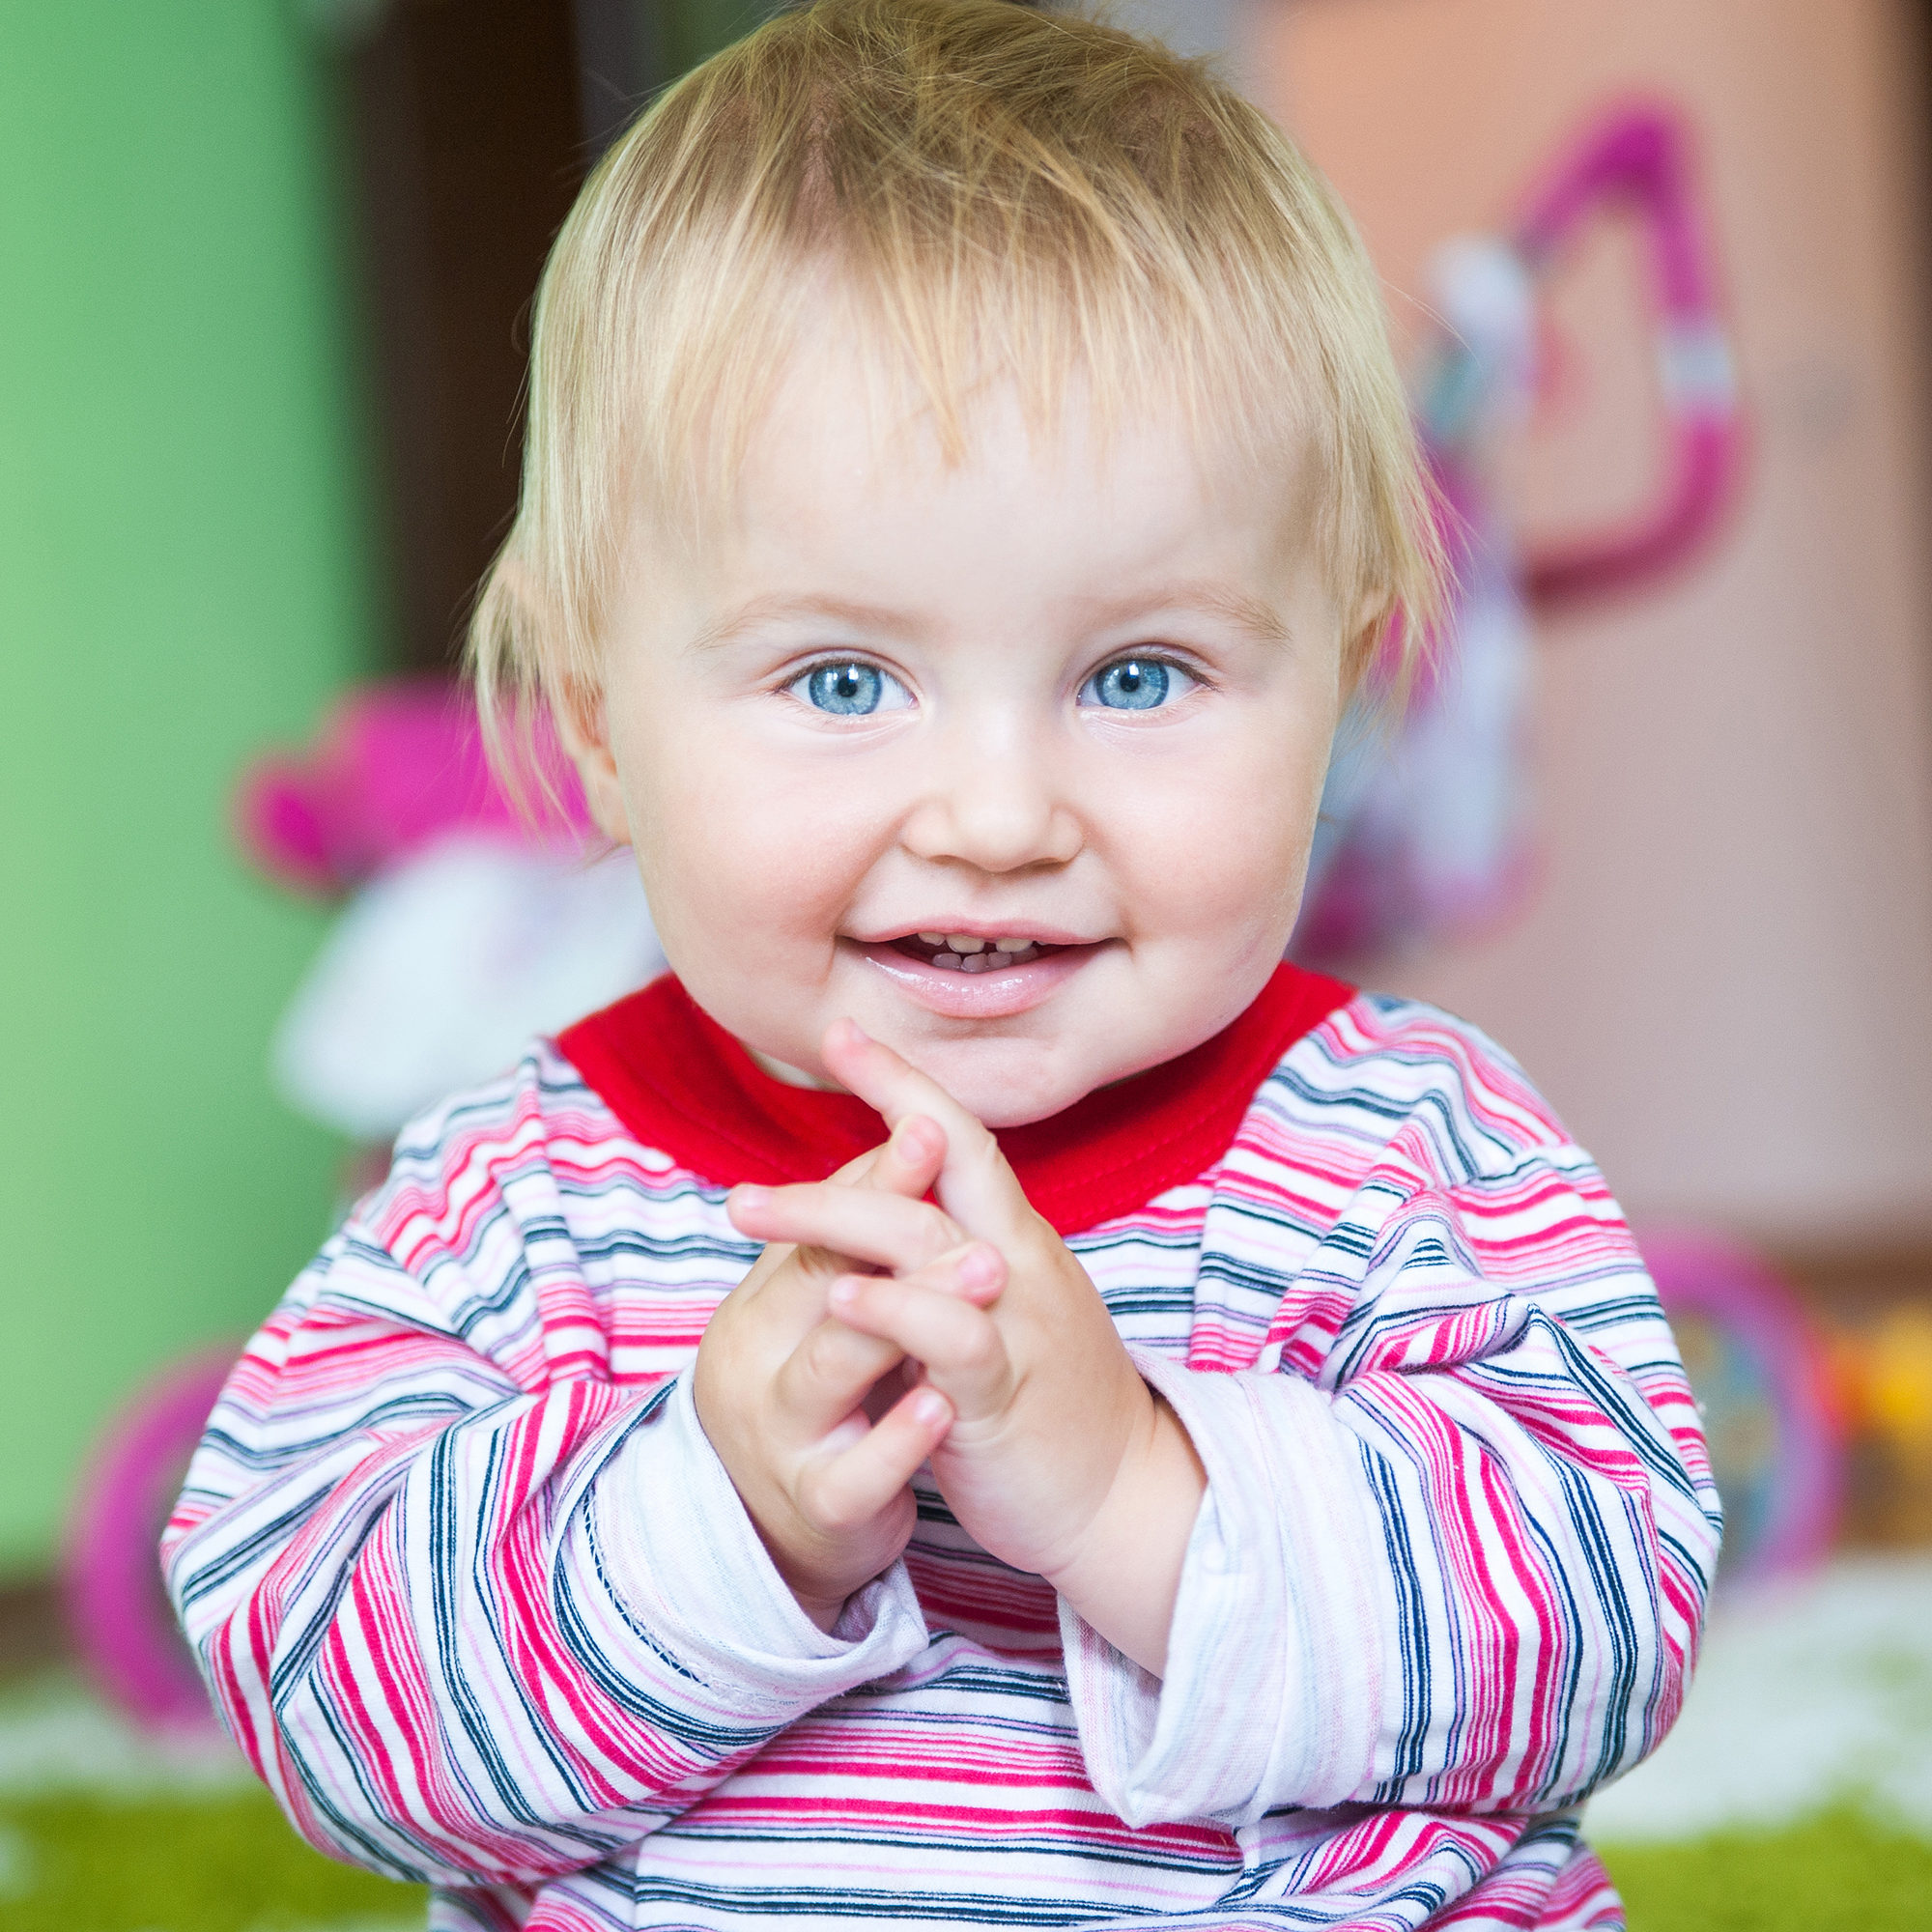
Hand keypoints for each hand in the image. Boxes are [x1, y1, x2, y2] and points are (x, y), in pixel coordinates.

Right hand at [693, 1115, 1000, 1630]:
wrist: (789, 1534)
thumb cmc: (827, 1396)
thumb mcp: (827, 1311)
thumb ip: (862, 1233)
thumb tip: (908, 1124)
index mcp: (766, 1301)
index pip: (824, 1220)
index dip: (878, 1173)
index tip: (927, 1125)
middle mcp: (760, 1357)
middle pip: (817, 1275)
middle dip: (889, 1224)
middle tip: (957, 1184)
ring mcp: (785, 1433)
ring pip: (829, 1364)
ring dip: (903, 1316)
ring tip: (980, 1277)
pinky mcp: (820, 1504)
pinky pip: (855, 1474)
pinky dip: (899, 1438)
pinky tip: (942, 1406)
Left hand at [736, 1021, 1206, 1673]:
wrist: (1126, 1497)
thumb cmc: (1047, 1402)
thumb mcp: (999, 1311)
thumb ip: (949, 1260)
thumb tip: (884, 1210)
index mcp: (1013, 1237)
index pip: (959, 1136)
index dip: (902, 1081)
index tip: (840, 1033)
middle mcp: (1018, 1259)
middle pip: (943, 1159)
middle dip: (849, 1131)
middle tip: (770, 1111)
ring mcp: (1015, 1318)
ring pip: (928, 1237)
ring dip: (835, 1212)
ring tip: (754, 1208)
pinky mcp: (1007, 1389)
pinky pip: (952, 1334)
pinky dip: (892, 1309)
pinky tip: (838, 1295)